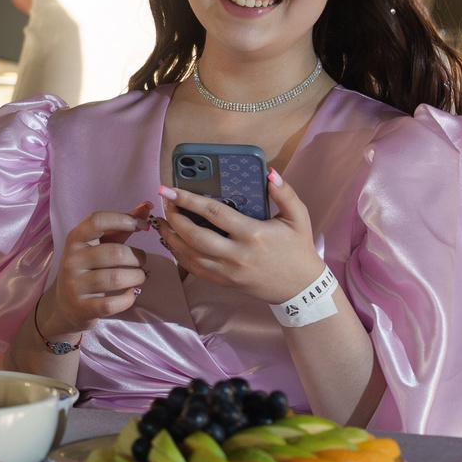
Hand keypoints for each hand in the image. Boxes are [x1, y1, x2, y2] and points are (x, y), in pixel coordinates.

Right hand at [43, 204, 151, 334]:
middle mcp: (72, 260)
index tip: (142, 226)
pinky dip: (128, 298)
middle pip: (114, 253)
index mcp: (75, 239)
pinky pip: (112, 303)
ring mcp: (75, 285)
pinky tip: (132, 293)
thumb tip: (148, 206)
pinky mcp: (82, 308)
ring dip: (137, 277)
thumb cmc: (88, 269)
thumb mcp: (100, 245)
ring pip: (116, 279)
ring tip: (140, 276)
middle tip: (142, 261)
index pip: (97, 221)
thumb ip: (122, 226)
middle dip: (137, 257)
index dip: (123, 220)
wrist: (64, 305)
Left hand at [157, 173, 322, 309]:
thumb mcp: (298, 218)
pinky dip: (178, 255)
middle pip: (194, 235)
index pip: (213, 213)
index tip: (170, 189)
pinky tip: (172, 242)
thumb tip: (270, 172)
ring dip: (170, 237)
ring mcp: (228, 271)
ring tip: (160, 221)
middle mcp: (236, 254)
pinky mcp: (224, 282)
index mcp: (253, 234)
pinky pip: (194, 269)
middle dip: (174, 217)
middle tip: (164, 202)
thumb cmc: (298, 249)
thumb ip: (284, 193)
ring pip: (189, 255)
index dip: (188, 199)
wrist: (301, 289)